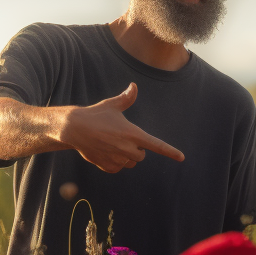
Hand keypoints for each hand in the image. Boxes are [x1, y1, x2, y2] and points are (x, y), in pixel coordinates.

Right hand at [61, 83, 183, 172]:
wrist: (74, 128)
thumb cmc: (95, 115)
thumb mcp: (112, 105)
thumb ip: (126, 98)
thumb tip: (134, 86)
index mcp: (132, 133)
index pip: (156, 145)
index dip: (170, 151)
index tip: (181, 157)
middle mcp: (127, 148)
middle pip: (142, 155)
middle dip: (136, 149)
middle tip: (122, 139)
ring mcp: (117, 159)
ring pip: (130, 163)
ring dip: (125, 157)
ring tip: (111, 144)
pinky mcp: (108, 167)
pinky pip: (118, 168)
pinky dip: (114, 163)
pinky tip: (105, 152)